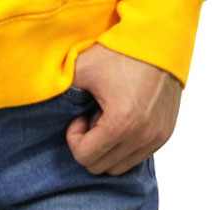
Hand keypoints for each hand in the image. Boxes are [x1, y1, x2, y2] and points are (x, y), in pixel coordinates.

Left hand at [66, 44, 182, 174]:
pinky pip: (135, 158)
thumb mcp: (84, 66)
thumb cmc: (121, 51)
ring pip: (117, 168)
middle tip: (93, 118)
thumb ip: (61, 87)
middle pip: (99, 167)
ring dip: (107, 148)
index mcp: (121, 123)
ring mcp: (155, 138)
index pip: (84, 158)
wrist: (160, 40)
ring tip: (109, 120)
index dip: (75, 139)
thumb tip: (46, 98)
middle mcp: (142, 136)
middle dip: (91, 145)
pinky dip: (123, 146)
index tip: (79, 117)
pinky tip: (124, 120)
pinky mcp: (164, 135)